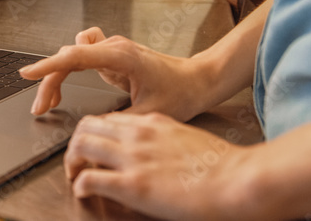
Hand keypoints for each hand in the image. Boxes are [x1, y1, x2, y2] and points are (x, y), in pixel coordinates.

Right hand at [19, 27, 211, 119]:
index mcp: (121, 56)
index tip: (27, 73)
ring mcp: (112, 48)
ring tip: (53, 101)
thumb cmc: (180, 93)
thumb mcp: (148, 114)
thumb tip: (90, 131)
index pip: (74, 56)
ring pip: (72, 55)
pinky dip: (70, 65)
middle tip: (42, 108)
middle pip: (68, 58)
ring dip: (58, 74)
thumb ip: (115, 122)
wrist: (197, 80)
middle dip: (49, 82)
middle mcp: (114, 47)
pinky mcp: (112, 53)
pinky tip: (71, 82)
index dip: (48, 66)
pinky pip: (81, 53)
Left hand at [65, 112, 255, 220]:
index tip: (96, 148)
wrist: (239, 179)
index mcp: (153, 122)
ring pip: (81, 144)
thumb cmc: (222, 165)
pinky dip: (80, 184)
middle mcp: (138, 134)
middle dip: (76, 143)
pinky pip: (89, 178)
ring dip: (72, 161)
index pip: (109, 119)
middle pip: (87, 125)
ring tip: (74, 174)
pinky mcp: (132, 184)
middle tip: (77, 160)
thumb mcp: (187, 139)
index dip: (97, 134)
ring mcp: (133, 158)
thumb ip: (163, 140)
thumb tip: (154, 153)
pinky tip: (83, 191)